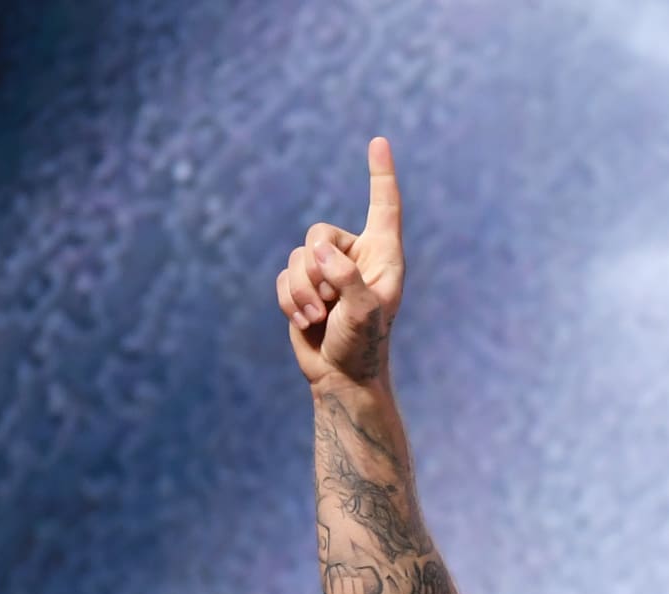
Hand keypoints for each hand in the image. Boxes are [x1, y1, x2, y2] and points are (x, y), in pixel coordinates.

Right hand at [277, 137, 405, 387]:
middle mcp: (355, 257)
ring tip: (319, 317)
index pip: (384, 206)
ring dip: (303, 290)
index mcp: (383, 256)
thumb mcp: (365, 311)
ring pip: (297, 257)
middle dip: (316, 268)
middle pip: (318, 233)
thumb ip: (346, 277)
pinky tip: (306, 321)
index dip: (380, 174)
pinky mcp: (304, 286)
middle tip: (331, 301)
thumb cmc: (364, 345)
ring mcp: (327, 271)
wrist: (342, 377)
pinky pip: (284, 277)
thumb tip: (319, 251)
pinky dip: (290, 300)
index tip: (379, 141)